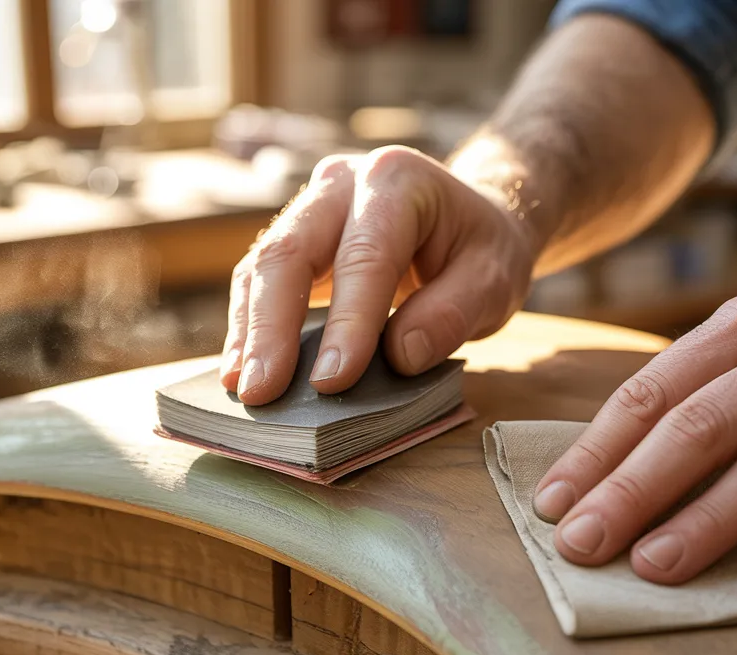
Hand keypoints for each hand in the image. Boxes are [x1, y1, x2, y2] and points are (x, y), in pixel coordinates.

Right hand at [223, 146, 537, 404]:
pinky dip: (249, 328)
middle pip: (291, 251)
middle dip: (272, 327)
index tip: (331, 380)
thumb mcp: (495, 279)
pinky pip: (259, 280)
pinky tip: (241, 371)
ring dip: (249, 331)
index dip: (346, 321)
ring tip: (243, 389)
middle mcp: (341, 184)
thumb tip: (399, 356)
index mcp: (397, 179)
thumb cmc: (481, 249)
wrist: (469, 217)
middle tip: (263, 392)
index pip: (365, 255)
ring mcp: (310, 207)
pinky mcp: (294, 240)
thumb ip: (453, 314)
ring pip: (263, 265)